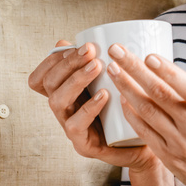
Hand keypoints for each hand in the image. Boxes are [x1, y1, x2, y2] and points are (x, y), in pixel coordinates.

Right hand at [28, 40, 159, 171]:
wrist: (144, 144)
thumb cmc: (126, 110)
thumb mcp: (113, 82)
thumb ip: (99, 64)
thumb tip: (87, 40)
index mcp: (65, 93)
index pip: (40, 77)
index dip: (50, 60)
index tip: (74, 45)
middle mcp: (63, 110)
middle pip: (49, 83)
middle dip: (68, 63)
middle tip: (90, 50)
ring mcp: (70, 127)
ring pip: (57, 101)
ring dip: (76, 80)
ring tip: (97, 66)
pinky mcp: (82, 144)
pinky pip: (74, 125)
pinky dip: (88, 107)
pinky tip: (103, 95)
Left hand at [105, 42, 185, 185]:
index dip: (167, 71)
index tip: (148, 56)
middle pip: (159, 94)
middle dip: (134, 70)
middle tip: (115, 51)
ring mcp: (179, 143)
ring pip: (147, 111)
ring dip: (126, 89)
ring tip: (112, 70)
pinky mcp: (167, 155)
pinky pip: (144, 132)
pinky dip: (131, 115)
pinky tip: (120, 99)